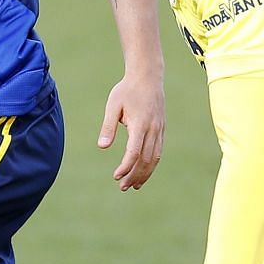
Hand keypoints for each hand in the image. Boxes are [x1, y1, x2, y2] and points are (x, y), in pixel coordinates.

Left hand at [99, 74, 164, 189]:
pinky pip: (158, 152)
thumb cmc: (127, 90)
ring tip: (133, 186)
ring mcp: (159, 130)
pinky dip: (151, 165)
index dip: (126, 167)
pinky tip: (143, 172)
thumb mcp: (113, 105)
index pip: (134, 152)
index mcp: (140, 124)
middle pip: (146, 160)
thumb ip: (108, 127)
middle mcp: (153, 129)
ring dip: (144, 174)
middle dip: (135, 176)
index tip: (116, 176)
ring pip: (154, 158)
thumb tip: (102, 147)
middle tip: (122, 187)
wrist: (148, 76)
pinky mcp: (161, 129)